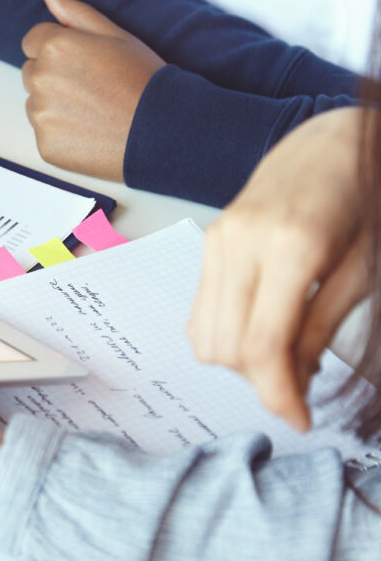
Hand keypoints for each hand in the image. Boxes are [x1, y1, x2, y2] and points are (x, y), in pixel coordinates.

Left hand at [21, 0, 164, 179]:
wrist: (161, 130)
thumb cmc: (143, 79)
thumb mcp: (116, 34)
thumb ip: (76, 12)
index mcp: (55, 46)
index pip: (32, 41)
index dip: (58, 50)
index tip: (82, 62)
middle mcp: (41, 78)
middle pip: (31, 72)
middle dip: (53, 76)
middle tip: (92, 87)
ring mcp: (41, 114)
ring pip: (35, 103)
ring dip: (54, 105)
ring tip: (93, 110)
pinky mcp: (45, 144)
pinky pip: (44, 132)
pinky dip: (61, 132)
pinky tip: (90, 131)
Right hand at [188, 107, 370, 430]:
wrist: (327, 141)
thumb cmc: (357, 199)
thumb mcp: (361, 270)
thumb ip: (321, 329)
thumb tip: (293, 384)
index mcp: (291, 247)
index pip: (264, 345)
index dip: (278, 394)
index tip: (300, 419)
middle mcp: (242, 244)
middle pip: (227, 347)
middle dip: (259, 381)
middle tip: (298, 386)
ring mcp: (217, 241)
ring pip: (203, 336)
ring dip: (238, 362)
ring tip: (280, 355)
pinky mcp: (208, 243)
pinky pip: (199, 312)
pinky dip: (223, 336)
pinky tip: (258, 330)